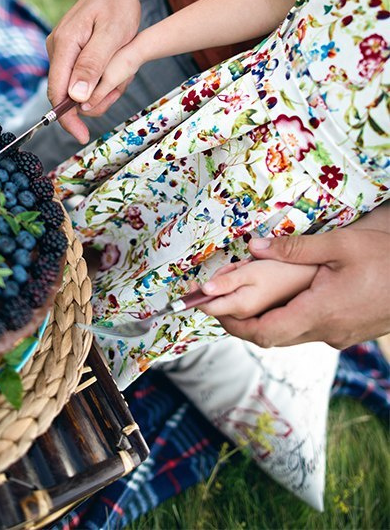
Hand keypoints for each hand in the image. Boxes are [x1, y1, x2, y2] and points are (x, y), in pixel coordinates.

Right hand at [45, 0, 140, 143]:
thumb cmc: (117, 5)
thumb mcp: (112, 35)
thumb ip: (93, 66)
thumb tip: (75, 98)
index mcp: (64, 46)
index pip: (57, 92)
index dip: (66, 118)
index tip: (81, 136)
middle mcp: (56, 49)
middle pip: (67, 93)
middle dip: (95, 99)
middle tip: (121, 86)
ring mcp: (61, 50)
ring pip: (77, 86)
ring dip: (102, 86)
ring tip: (125, 70)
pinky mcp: (69, 51)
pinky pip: (82, 76)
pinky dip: (101, 77)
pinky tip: (117, 65)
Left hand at [215, 208, 389, 348]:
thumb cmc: (387, 259)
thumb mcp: (340, 245)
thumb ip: (294, 247)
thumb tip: (253, 247)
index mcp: (319, 313)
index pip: (264, 333)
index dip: (233, 325)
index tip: (211, 312)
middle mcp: (327, 332)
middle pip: (273, 338)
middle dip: (242, 324)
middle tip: (219, 306)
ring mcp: (340, 336)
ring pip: (292, 335)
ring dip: (266, 321)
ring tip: (243, 300)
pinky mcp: (349, 333)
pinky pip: (310, 331)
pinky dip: (290, 318)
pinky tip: (284, 298)